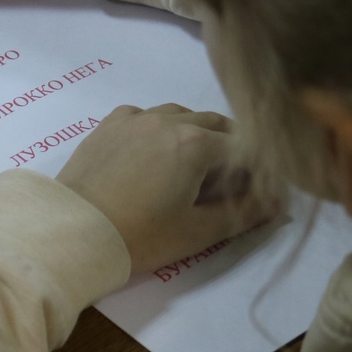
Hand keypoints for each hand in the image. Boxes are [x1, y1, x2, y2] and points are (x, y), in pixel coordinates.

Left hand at [55, 105, 279, 273]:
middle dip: (231, 148)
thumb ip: (243, 213)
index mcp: (196, 143)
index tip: (259, 188)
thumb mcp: (198, 232)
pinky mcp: (108, 125)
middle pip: (215, 124)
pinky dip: (159, 129)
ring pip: (180, 115)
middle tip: (231, 180)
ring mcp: (135, 118)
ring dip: (196, 133)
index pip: (245, 147)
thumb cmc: (140, 236)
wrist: (72, 232)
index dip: (258, 168)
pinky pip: (145, 116)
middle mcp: (168, 120)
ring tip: (194, 166)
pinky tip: (155, 153)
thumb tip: (278, 202)